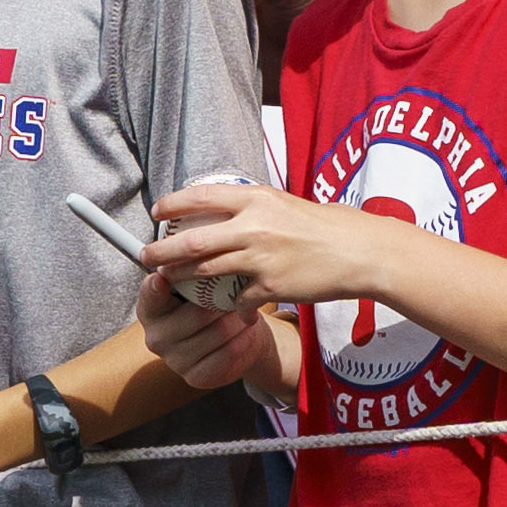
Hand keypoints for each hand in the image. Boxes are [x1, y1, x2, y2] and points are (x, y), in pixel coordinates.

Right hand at [133, 264, 273, 391]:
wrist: (236, 337)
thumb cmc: (214, 302)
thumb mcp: (200, 282)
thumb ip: (191, 267)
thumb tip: (197, 239)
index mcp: (151, 308)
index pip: (150, 296)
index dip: (155, 288)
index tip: (161, 278)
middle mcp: (156, 336)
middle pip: (195, 313)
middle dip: (223, 301)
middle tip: (241, 292)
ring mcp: (174, 360)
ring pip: (216, 333)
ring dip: (238, 320)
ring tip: (248, 310)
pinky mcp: (195, 377)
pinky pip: (226, 355)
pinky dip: (243, 341)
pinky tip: (248, 332)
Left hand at [141, 177, 410, 316]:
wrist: (360, 251)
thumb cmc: (327, 226)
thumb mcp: (286, 204)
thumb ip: (255, 208)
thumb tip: (226, 211)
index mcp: (257, 199)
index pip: (202, 197)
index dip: (173, 204)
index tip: (158, 212)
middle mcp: (254, 225)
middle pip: (193, 239)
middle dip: (163, 250)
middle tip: (146, 256)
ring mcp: (261, 257)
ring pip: (207, 270)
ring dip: (184, 277)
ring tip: (170, 281)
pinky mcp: (271, 285)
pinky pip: (238, 298)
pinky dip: (231, 304)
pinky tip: (229, 309)